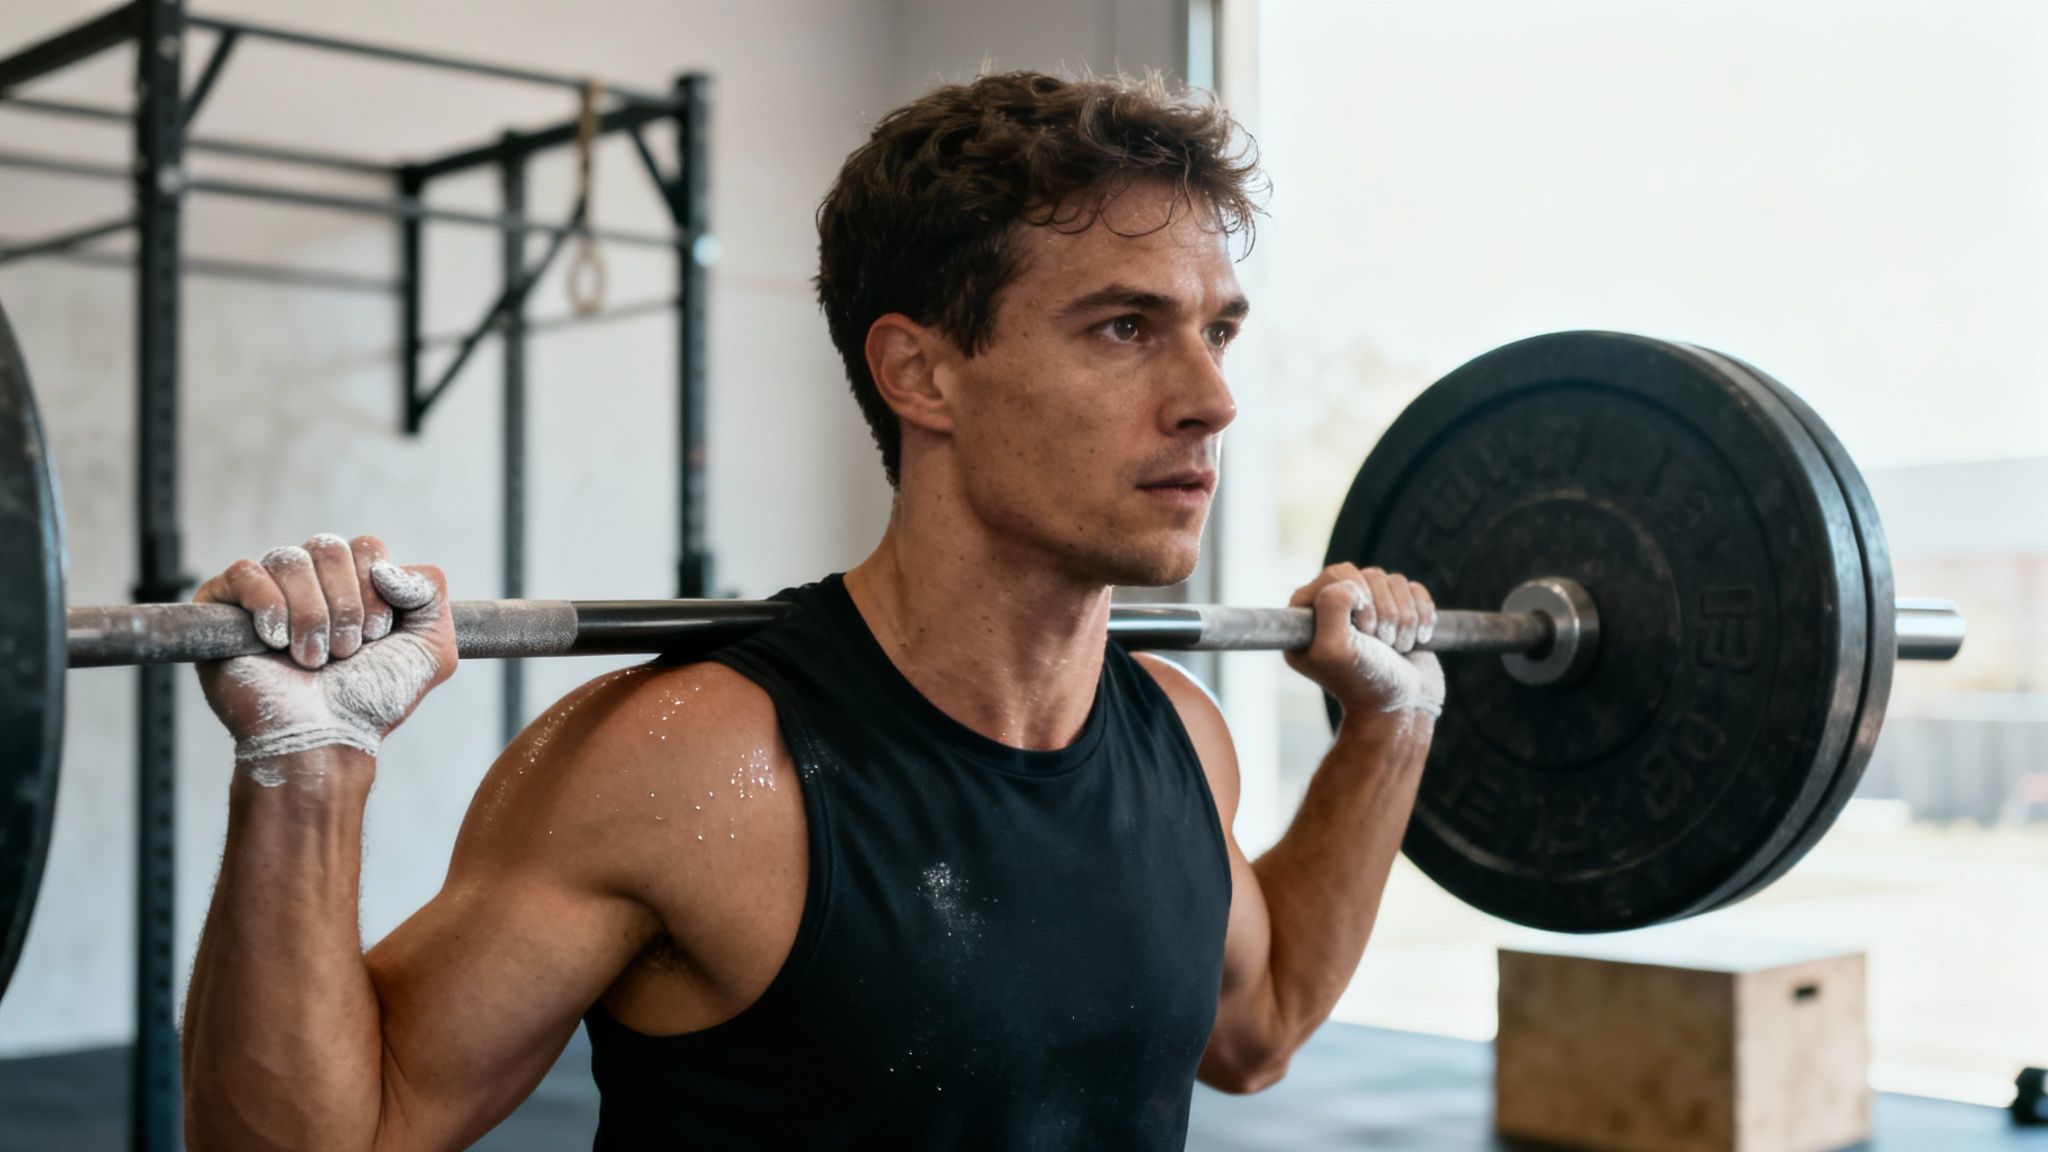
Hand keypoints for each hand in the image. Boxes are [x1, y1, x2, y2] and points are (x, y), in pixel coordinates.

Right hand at [192, 534, 457, 769]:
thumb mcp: (431, 647)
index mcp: (353, 585)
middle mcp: (310, 583)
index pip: (365, 547)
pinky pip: (244, 572)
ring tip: (313, 659)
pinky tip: (275, 642)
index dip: (373, 588)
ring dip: (311, 616)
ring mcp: (265, 593)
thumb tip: (386, 566)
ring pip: (289, 559)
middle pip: (328, 548)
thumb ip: (430, 590)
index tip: (376, 637)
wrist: (324, 739)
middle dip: (344, 606)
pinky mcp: (223, 607)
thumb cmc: (372, 700)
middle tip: (344, 653)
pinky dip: (268, 606)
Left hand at [1284, 563, 1444, 721]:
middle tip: (1381, 644)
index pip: (1336, 574)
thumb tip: (1348, 583)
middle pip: (1369, 576)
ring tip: (1398, 648)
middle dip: (1384, 612)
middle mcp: (1334, 611)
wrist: (1405, 708)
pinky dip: (1423, 615)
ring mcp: (1367, 610)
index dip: (1356, 597)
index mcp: (1307, 618)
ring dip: (1404, 619)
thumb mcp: (1334, 650)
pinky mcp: (1398, 612)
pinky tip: (1417, 641)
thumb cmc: (1366, 683)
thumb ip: (1330, 607)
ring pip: (1394, 582)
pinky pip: (1415, 590)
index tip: (1363, 632)